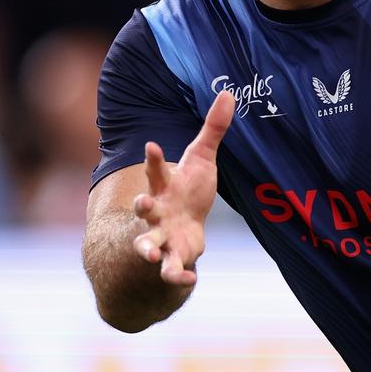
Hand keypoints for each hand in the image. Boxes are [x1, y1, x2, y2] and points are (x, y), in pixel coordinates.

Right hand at [132, 91, 234, 286]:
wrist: (182, 228)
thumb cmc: (189, 189)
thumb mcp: (202, 157)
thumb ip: (213, 129)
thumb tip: (229, 92)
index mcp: (164, 185)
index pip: (156, 169)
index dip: (154, 158)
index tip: (153, 145)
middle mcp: (157, 211)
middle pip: (144, 209)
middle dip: (141, 207)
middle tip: (141, 204)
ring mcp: (162, 236)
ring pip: (149, 246)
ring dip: (149, 251)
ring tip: (153, 257)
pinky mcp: (173, 257)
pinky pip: (172, 270)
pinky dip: (178, 276)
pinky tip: (190, 279)